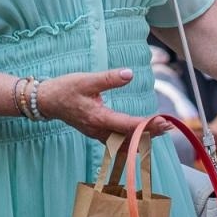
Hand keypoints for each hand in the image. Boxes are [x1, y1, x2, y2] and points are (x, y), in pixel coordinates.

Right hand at [38, 69, 161, 141]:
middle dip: (151, 132)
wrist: (46, 101)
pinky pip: (119, 142)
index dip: (148, 125)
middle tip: (169, 125)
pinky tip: (144, 136)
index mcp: (98, 118)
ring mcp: (98, 134)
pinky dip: (133, 139)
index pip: (129, 125)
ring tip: (162, 130)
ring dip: (144, 137)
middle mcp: (100, 131)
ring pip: (126, 142)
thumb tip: (129, 74)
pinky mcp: (97, 133)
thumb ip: (108, 78)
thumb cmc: (64, 89)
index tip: (163, 121)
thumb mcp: (86, 80)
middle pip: (131, 137)